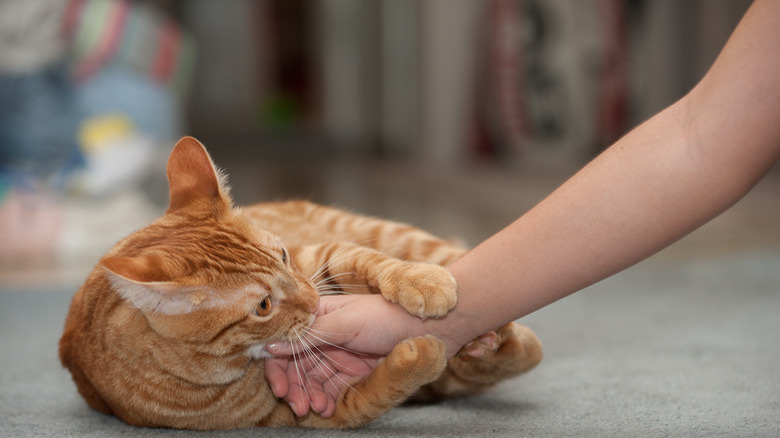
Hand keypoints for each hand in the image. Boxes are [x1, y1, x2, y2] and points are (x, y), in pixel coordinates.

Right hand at [264, 294, 423, 416]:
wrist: (427, 327)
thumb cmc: (386, 316)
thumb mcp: (345, 323)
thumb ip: (309, 336)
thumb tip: (270, 346)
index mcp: (318, 315)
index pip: (286, 341)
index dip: (278, 364)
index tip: (279, 386)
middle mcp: (324, 335)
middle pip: (296, 364)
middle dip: (293, 385)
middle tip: (295, 405)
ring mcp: (337, 354)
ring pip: (311, 379)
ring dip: (308, 395)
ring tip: (314, 408)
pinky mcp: (352, 371)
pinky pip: (330, 388)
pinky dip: (324, 399)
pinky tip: (325, 408)